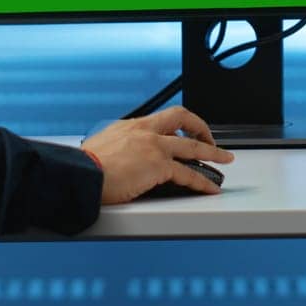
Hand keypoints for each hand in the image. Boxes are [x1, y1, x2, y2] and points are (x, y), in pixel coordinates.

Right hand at [81, 106, 235, 203]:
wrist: (80, 175)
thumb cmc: (84, 167)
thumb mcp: (101, 147)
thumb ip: (118, 148)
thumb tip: (120, 160)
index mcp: (130, 126)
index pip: (162, 118)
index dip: (178, 123)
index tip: (184, 130)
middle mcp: (145, 131)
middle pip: (183, 119)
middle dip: (201, 128)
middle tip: (210, 139)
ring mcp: (154, 146)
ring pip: (193, 146)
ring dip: (213, 153)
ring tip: (225, 160)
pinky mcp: (159, 165)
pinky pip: (189, 173)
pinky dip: (203, 181)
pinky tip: (210, 187)